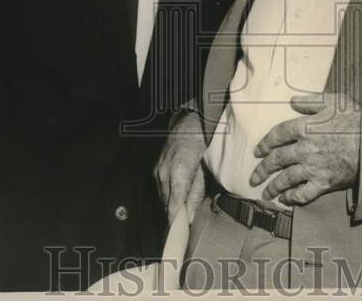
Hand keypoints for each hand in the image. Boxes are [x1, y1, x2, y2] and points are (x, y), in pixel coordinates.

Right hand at [155, 109, 206, 223]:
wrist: (189, 122)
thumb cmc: (203, 144)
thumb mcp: (205, 169)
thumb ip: (196, 194)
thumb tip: (190, 218)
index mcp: (178, 173)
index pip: (173, 208)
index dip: (175, 226)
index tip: (179, 240)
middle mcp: (163, 174)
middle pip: (167, 206)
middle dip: (175, 220)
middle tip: (184, 233)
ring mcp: (157, 171)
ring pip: (163, 199)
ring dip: (172, 208)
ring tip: (183, 217)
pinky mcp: (156, 170)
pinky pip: (161, 190)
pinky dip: (169, 197)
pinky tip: (178, 199)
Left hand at [250, 91, 360, 206]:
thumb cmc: (355, 120)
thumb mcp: (333, 101)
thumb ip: (310, 100)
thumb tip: (292, 100)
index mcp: (304, 127)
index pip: (277, 135)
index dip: (265, 143)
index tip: (258, 151)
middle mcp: (304, 149)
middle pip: (276, 160)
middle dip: (262, 170)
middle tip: (254, 177)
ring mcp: (312, 168)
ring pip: (286, 179)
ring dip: (273, 187)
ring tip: (264, 194)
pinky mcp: (323, 183)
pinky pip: (303, 194)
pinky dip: (293, 198)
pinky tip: (286, 200)